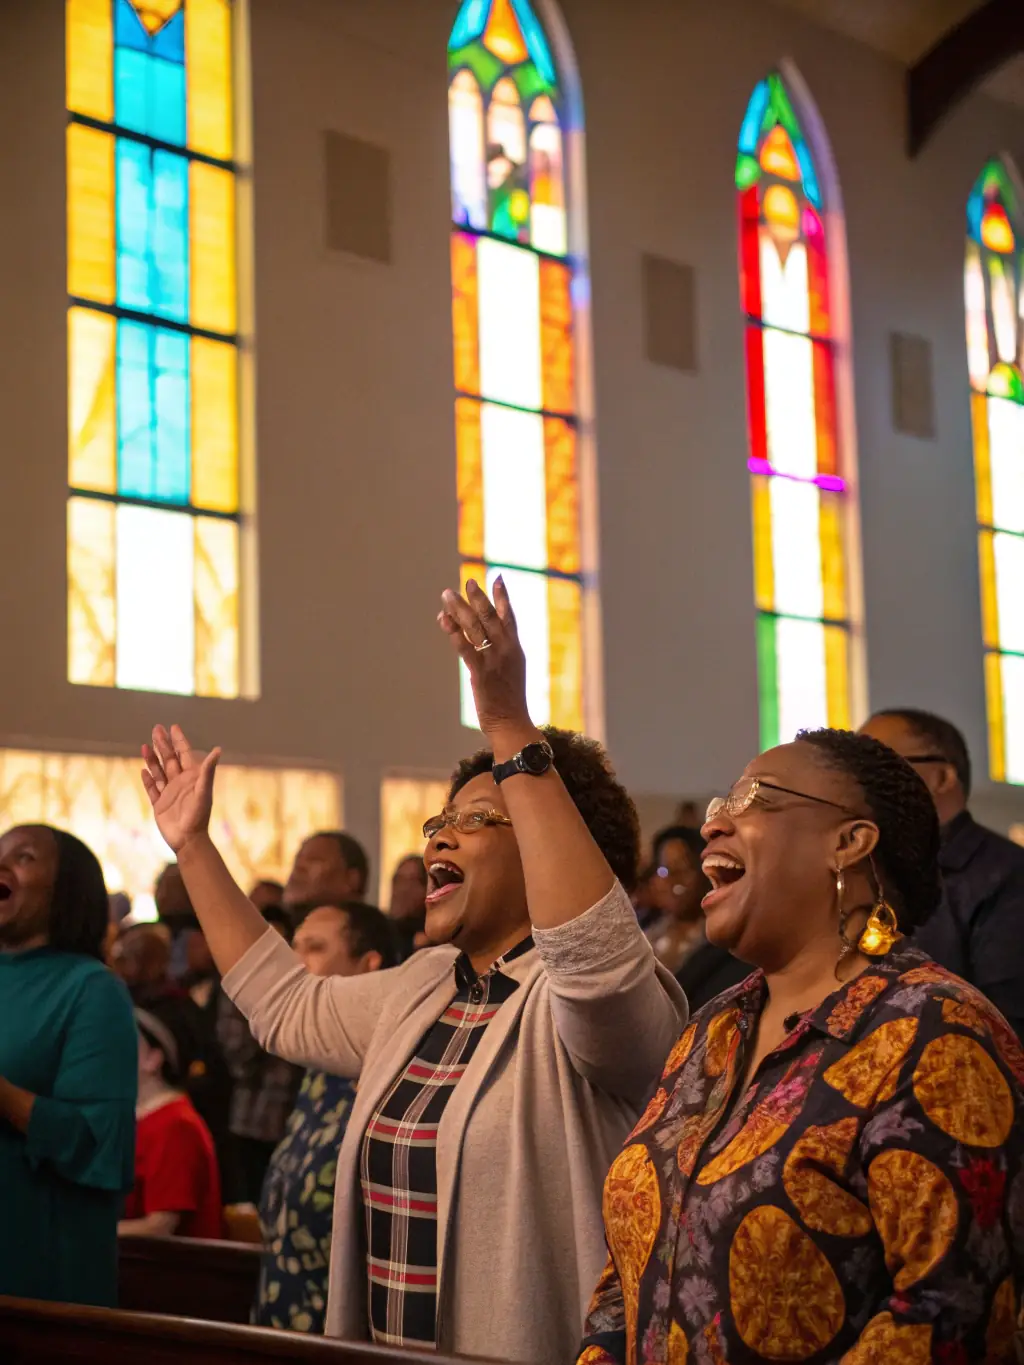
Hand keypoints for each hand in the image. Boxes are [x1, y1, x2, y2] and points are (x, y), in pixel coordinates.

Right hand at [141, 725, 220, 853]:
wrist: (188, 840)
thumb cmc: (199, 816)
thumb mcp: (203, 791)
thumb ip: (208, 770)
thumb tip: (218, 749)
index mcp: (192, 778)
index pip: (184, 754)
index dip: (179, 740)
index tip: (173, 726)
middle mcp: (180, 783)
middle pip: (169, 759)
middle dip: (163, 744)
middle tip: (156, 728)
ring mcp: (169, 793)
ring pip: (159, 771)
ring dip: (152, 759)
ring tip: (144, 745)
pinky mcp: (159, 804)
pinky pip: (152, 789)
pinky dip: (148, 779)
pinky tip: (143, 770)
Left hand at [439, 578, 531, 738]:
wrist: (512, 723)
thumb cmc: (510, 700)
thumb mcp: (513, 671)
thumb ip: (502, 652)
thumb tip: (488, 639)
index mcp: (516, 649)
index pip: (510, 616)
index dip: (503, 597)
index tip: (497, 577)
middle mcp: (506, 650)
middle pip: (490, 616)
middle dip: (477, 598)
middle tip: (466, 582)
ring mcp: (493, 660)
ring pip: (474, 627)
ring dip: (459, 609)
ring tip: (447, 596)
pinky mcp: (480, 673)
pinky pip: (465, 647)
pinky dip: (453, 632)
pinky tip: (443, 620)